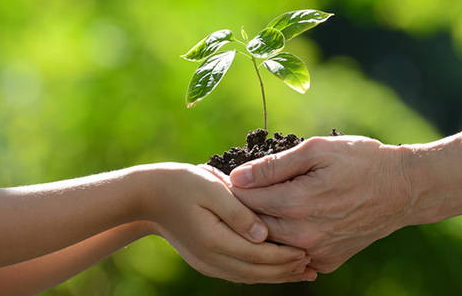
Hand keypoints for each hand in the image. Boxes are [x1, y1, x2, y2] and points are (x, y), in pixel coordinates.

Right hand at [133, 163, 316, 283]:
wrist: (148, 197)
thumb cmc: (181, 184)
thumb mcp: (211, 188)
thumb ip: (239, 212)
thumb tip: (263, 234)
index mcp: (214, 240)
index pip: (258, 255)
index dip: (284, 256)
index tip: (307, 251)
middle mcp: (211, 258)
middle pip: (256, 272)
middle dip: (286, 271)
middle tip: (313, 266)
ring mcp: (207, 263)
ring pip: (249, 277)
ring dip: (276, 276)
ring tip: (302, 272)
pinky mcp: (207, 261)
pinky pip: (239, 273)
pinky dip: (261, 273)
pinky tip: (276, 268)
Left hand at [228, 136, 412, 272]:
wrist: (404, 189)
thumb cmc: (362, 161)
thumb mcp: (317, 150)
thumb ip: (275, 166)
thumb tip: (238, 177)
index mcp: (297, 203)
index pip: (245, 200)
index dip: (233, 186)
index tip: (227, 176)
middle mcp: (304, 235)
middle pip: (253, 225)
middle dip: (243, 208)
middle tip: (240, 190)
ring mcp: (317, 252)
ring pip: (271, 243)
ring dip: (262, 226)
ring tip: (263, 203)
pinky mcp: (328, 262)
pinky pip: (294, 255)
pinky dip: (287, 241)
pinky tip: (290, 221)